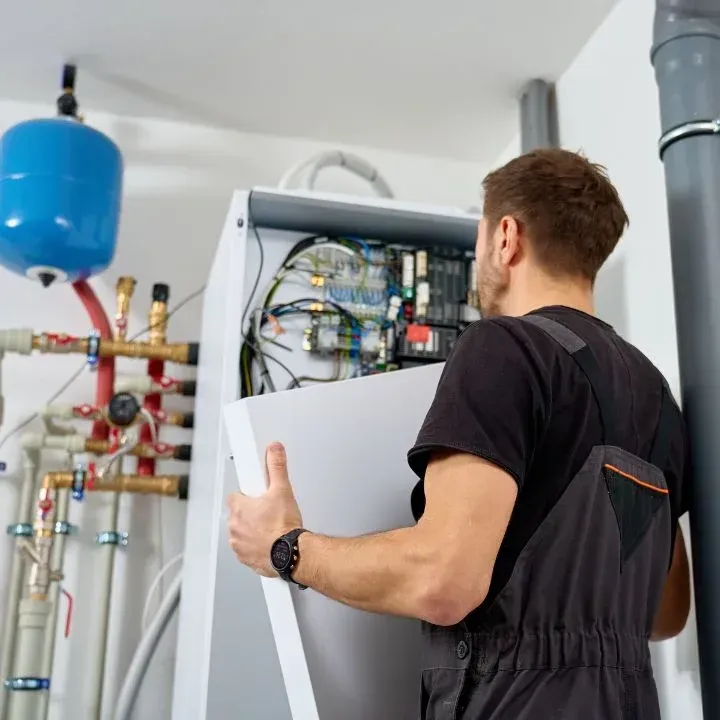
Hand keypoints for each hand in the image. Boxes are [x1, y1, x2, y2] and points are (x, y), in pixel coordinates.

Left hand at [227, 442, 302, 576]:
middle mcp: (235, 527)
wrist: (291, 554)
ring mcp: (239, 544)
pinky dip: (256, 547)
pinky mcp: (246, 558)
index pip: (235, 496)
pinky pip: (247, 550)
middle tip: (268, 512)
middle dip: (251, 514)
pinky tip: (270, 542)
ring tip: (270, 528)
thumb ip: (277, 467)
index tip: (257, 497)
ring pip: (242, 533)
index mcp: (239, 508)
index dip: (247, 496)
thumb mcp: (283, 490)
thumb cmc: (284, 527)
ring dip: (252, 531)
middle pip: (238, 515)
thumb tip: (274, 450)